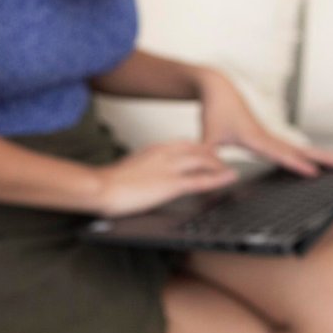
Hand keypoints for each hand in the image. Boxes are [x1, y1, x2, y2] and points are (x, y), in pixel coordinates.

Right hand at [93, 141, 239, 217]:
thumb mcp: (130, 170)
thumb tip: (147, 177)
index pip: (184, 144)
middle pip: (198, 149)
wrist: (100, 187)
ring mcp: (169, 168)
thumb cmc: (108, 183)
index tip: (208, 154)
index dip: (199, 149)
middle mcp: (164, 154)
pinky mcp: (171, 184)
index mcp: (154, 150)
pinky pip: (201, 180)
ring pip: (204, 161)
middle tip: (224, 162)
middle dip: (213, 155)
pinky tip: (230, 179)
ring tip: (231, 171)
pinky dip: (219, 178)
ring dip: (220, 165)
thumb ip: (143, 170)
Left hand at [196, 68, 332, 176]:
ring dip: (320, 155)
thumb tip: (213, 175)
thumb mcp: (207, 135)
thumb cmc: (214, 111)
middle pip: (298, 149)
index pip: (278, 153)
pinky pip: (291, 147)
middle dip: (321, 157)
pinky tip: (316, 162)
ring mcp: (270, 136)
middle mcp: (266, 136)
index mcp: (253, 137)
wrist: (220, 88)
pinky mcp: (268, 136)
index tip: (314, 172)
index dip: (295, 163)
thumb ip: (207, 156)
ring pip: (298, 147)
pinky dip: (306, 154)